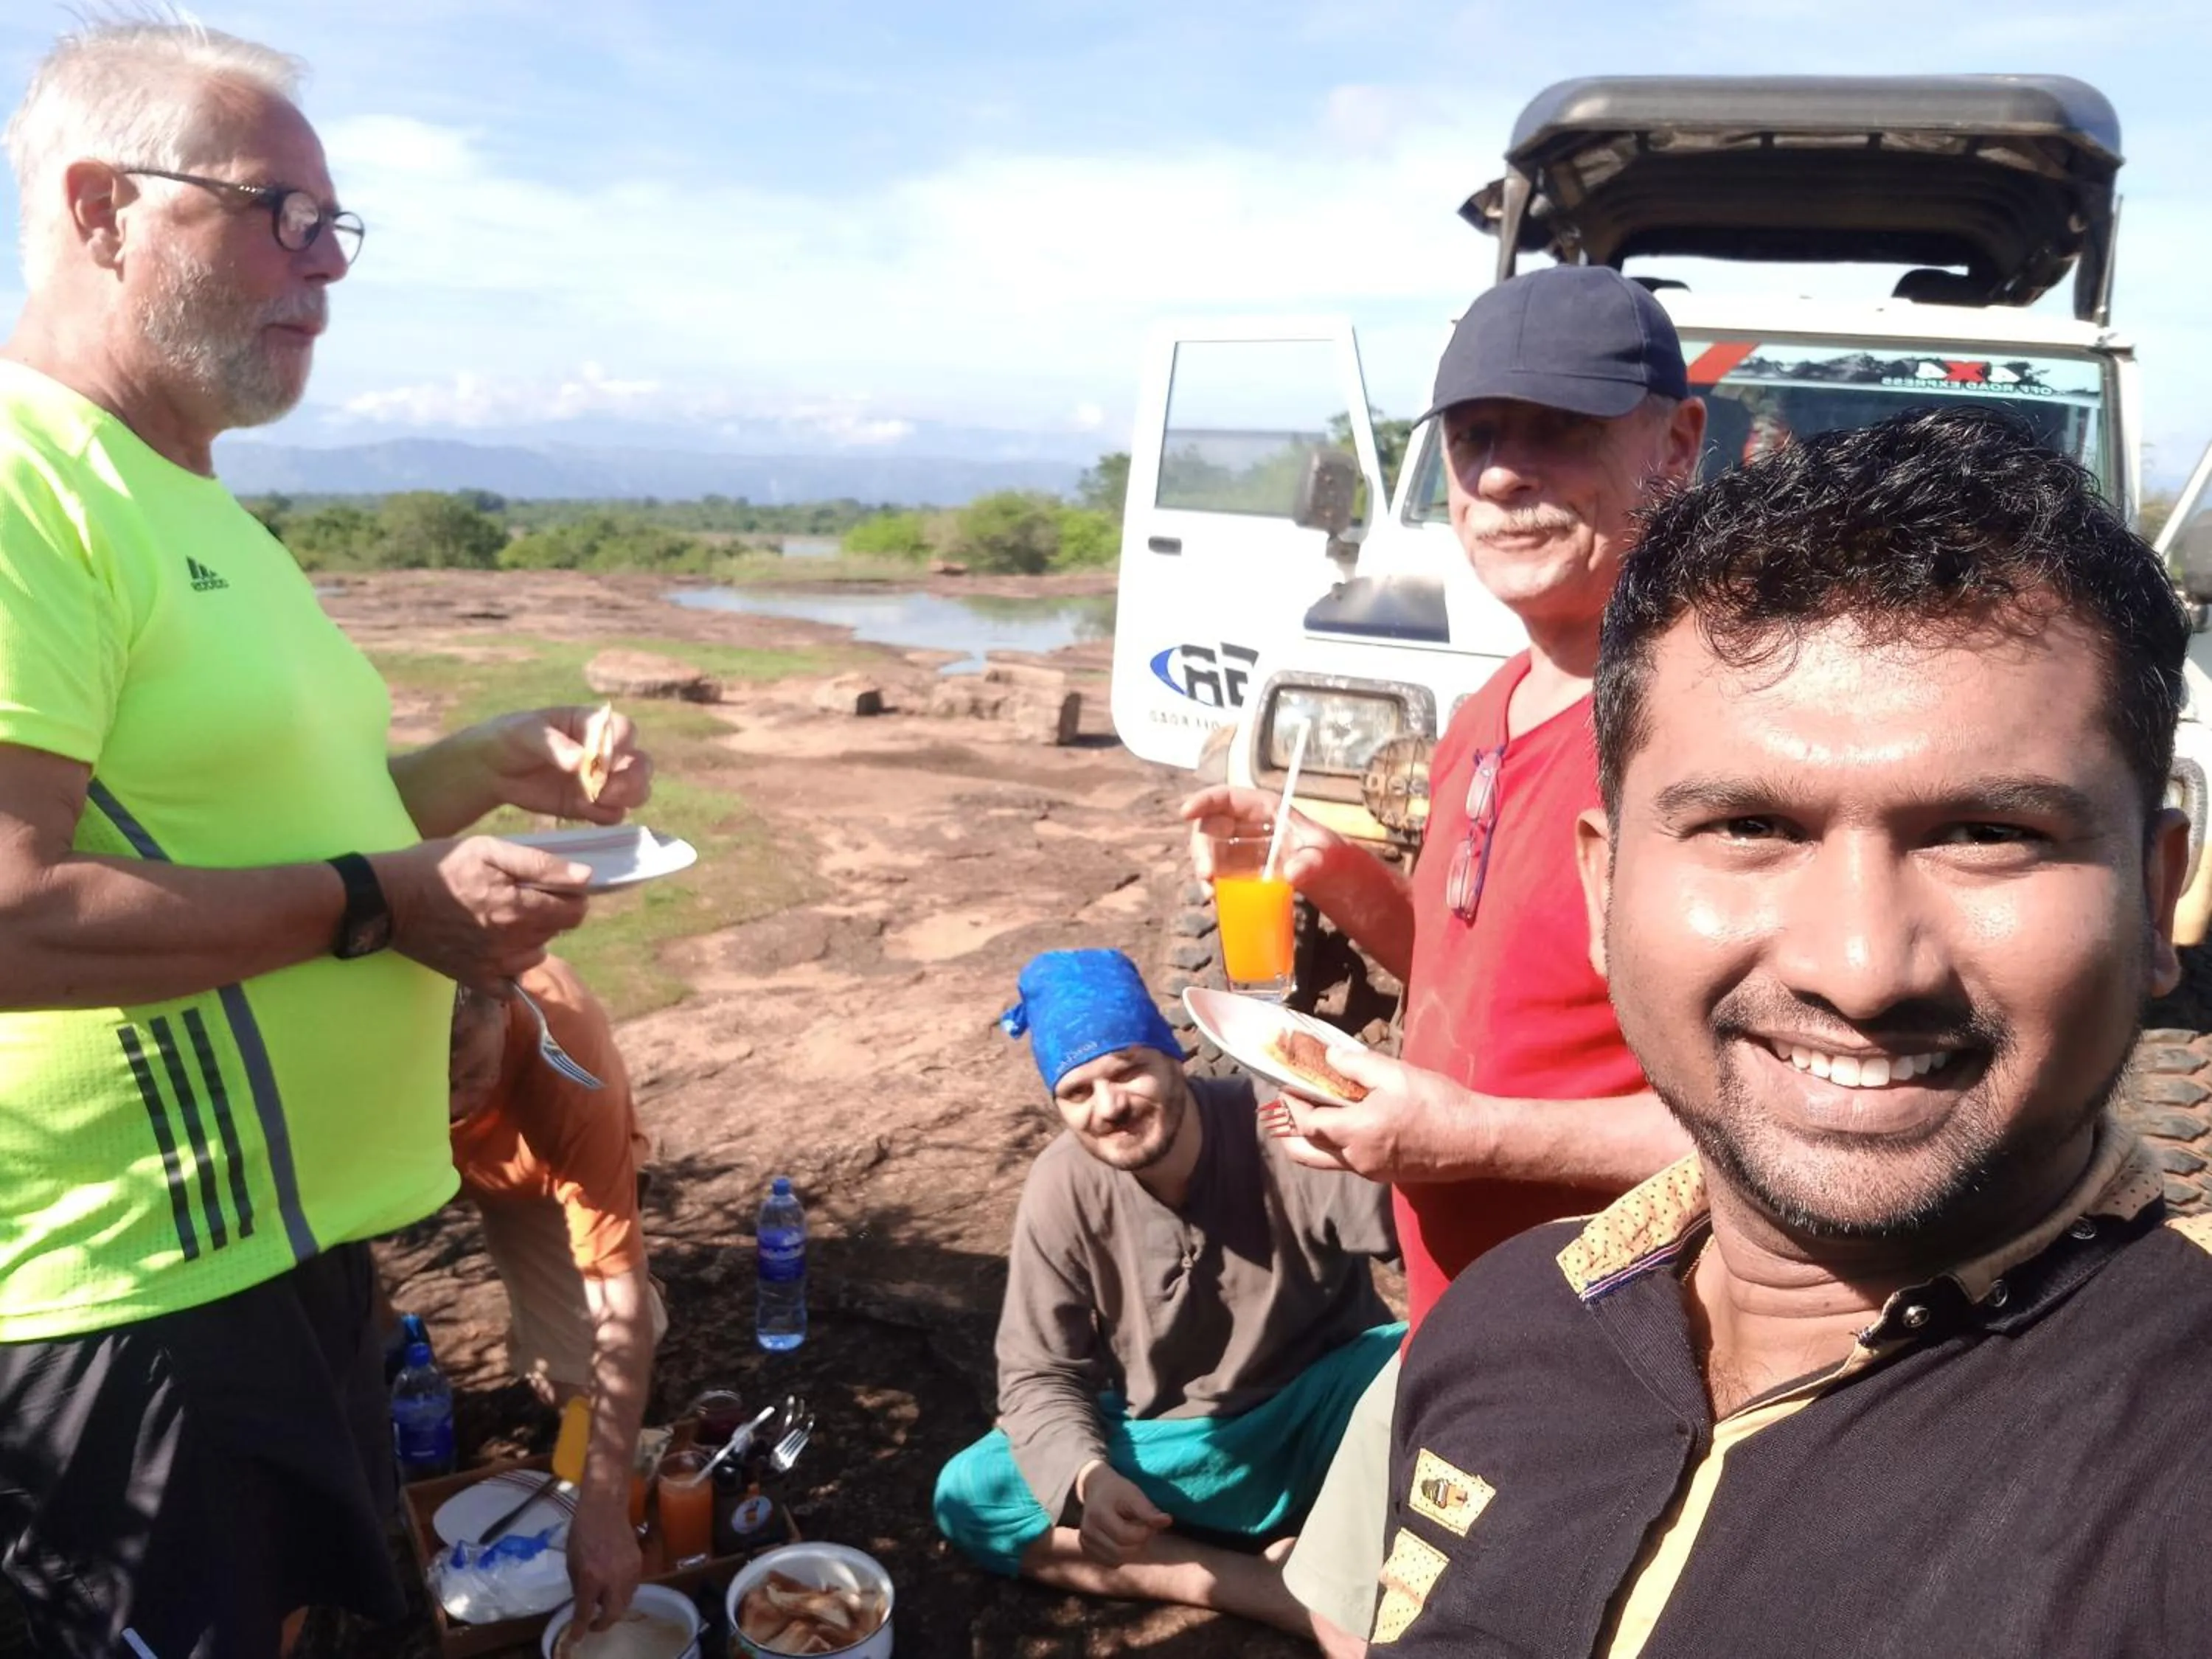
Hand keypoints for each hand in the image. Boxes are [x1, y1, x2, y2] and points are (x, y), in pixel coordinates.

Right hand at [370, 836, 590, 990]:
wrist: (386, 900)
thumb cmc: (438, 867)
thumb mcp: (489, 850)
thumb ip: (540, 865)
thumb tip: (585, 878)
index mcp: (519, 908)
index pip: (575, 911)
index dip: (571, 895)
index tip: (553, 885)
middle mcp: (511, 942)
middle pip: (557, 931)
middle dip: (548, 911)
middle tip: (519, 895)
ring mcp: (493, 966)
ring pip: (536, 955)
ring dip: (530, 938)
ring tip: (502, 918)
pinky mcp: (474, 980)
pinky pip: (510, 984)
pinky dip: (509, 969)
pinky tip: (493, 947)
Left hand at [470, 706, 654, 824]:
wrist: (490, 769)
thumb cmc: (511, 738)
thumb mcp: (527, 733)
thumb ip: (556, 745)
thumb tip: (582, 761)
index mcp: (593, 725)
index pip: (625, 731)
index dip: (620, 745)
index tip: (601, 758)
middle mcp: (605, 752)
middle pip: (641, 764)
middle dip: (632, 778)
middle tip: (607, 790)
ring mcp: (601, 780)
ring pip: (636, 790)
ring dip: (625, 798)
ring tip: (596, 800)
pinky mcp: (591, 805)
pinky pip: (614, 814)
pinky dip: (605, 815)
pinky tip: (582, 810)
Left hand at [566, 1484, 642, 1630]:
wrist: (605, 1508)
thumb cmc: (582, 1532)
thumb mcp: (572, 1562)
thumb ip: (579, 1586)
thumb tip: (584, 1604)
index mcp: (591, 1577)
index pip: (586, 1612)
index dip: (580, 1628)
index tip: (576, 1636)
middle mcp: (612, 1578)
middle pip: (613, 1614)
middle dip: (603, 1624)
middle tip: (594, 1624)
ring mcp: (629, 1571)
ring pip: (626, 1602)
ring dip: (614, 1608)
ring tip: (604, 1605)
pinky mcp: (639, 1564)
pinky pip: (633, 1588)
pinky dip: (623, 1593)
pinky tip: (614, 1587)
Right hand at [1075, 1462, 1170, 1566]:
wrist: (1097, 1488)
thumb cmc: (1118, 1490)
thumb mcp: (1134, 1494)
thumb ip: (1149, 1510)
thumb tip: (1168, 1521)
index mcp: (1098, 1514)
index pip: (1127, 1536)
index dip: (1145, 1531)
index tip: (1151, 1520)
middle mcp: (1087, 1531)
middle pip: (1122, 1551)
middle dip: (1139, 1541)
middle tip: (1144, 1527)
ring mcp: (1085, 1542)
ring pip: (1117, 1559)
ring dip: (1131, 1549)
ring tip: (1132, 1531)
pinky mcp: (1086, 1549)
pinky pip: (1110, 1562)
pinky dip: (1121, 1554)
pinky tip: (1121, 1539)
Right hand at [1178, 785, 1343, 889]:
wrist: (1334, 880)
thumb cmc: (1331, 857)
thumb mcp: (1327, 855)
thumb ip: (1314, 862)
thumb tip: (1292, 872)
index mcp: (1264, 809)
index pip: (1227, 797)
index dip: (1204, 801)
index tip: (1186, 812)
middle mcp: (1246, 826)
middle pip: (1211, 827)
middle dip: (1201, 849)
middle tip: (1206, 874)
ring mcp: (1241, 850)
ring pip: (1209, 853)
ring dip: (1204, 871)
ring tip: (1212, 894)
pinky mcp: (1240, 873)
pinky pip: (1219, 876)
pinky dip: (1215, 888)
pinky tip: (1219, 903)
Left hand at [1265, 1049, 1491, 1184]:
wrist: (1476, 1140)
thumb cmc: (1439, 1104)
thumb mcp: (1396, 1073)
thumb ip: (1355, 1064)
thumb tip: (1327, 1057)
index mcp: (1356, 1132)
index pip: (1307, 1123)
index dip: (1292, 1104)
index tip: (1288, 1085)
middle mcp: (1357, 1158)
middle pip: (1306, 1152)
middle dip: (1289, 1130)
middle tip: (1286, 1109)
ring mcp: (1371, 1171)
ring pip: (1326, 1161)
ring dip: (1311, 1140)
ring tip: (1309, 1116)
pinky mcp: (1385, 1175)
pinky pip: (1349, 1163)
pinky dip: (1336, 1146)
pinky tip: (1346, 1125)